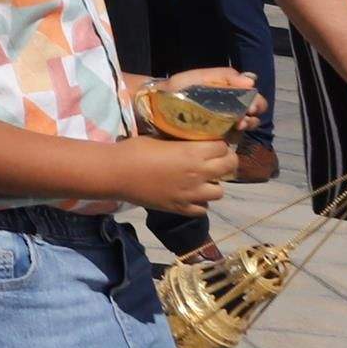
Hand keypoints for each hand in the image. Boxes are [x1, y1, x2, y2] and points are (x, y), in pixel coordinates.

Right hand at [108, 134, 238, 217]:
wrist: (116, 174)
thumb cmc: (134, 150)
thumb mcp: (160, 138)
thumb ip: (180, 143)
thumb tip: (189, 140)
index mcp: (192, 153)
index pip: (223, 147)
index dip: (220, 144)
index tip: (214, 143)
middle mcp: (198, 174)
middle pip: (229, 167)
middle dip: (227, 161)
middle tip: (217, 159)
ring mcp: (192, 194)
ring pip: (220, 192)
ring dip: (214, 184)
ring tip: (202, 179)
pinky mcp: (182, 208)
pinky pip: (203, 209)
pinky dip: (200, 202)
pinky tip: (190, 195)